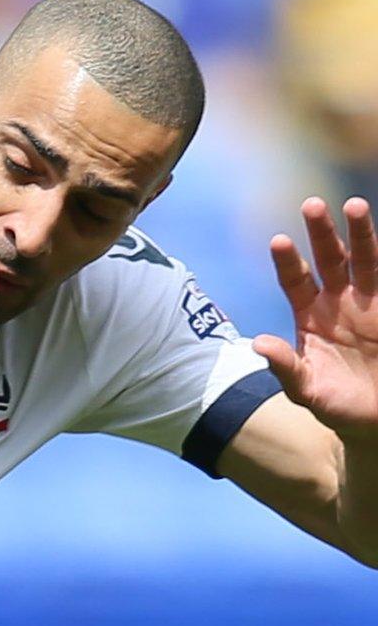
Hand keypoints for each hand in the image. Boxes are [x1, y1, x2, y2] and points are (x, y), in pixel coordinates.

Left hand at [256, 197, 377, 441]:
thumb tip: (259, 345)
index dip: (286, 261)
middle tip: (312, 205)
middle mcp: (338, 301)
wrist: (375, 420)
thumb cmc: (335, 403)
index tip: (278, 240)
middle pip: (329, 259)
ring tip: (355, 206)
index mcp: (309, 314)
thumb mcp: (306, 391)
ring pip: (366, 261)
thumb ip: (285, 368)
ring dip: (362, 234)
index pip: (294, 280)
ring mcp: (369, 302)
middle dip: (322, 233)